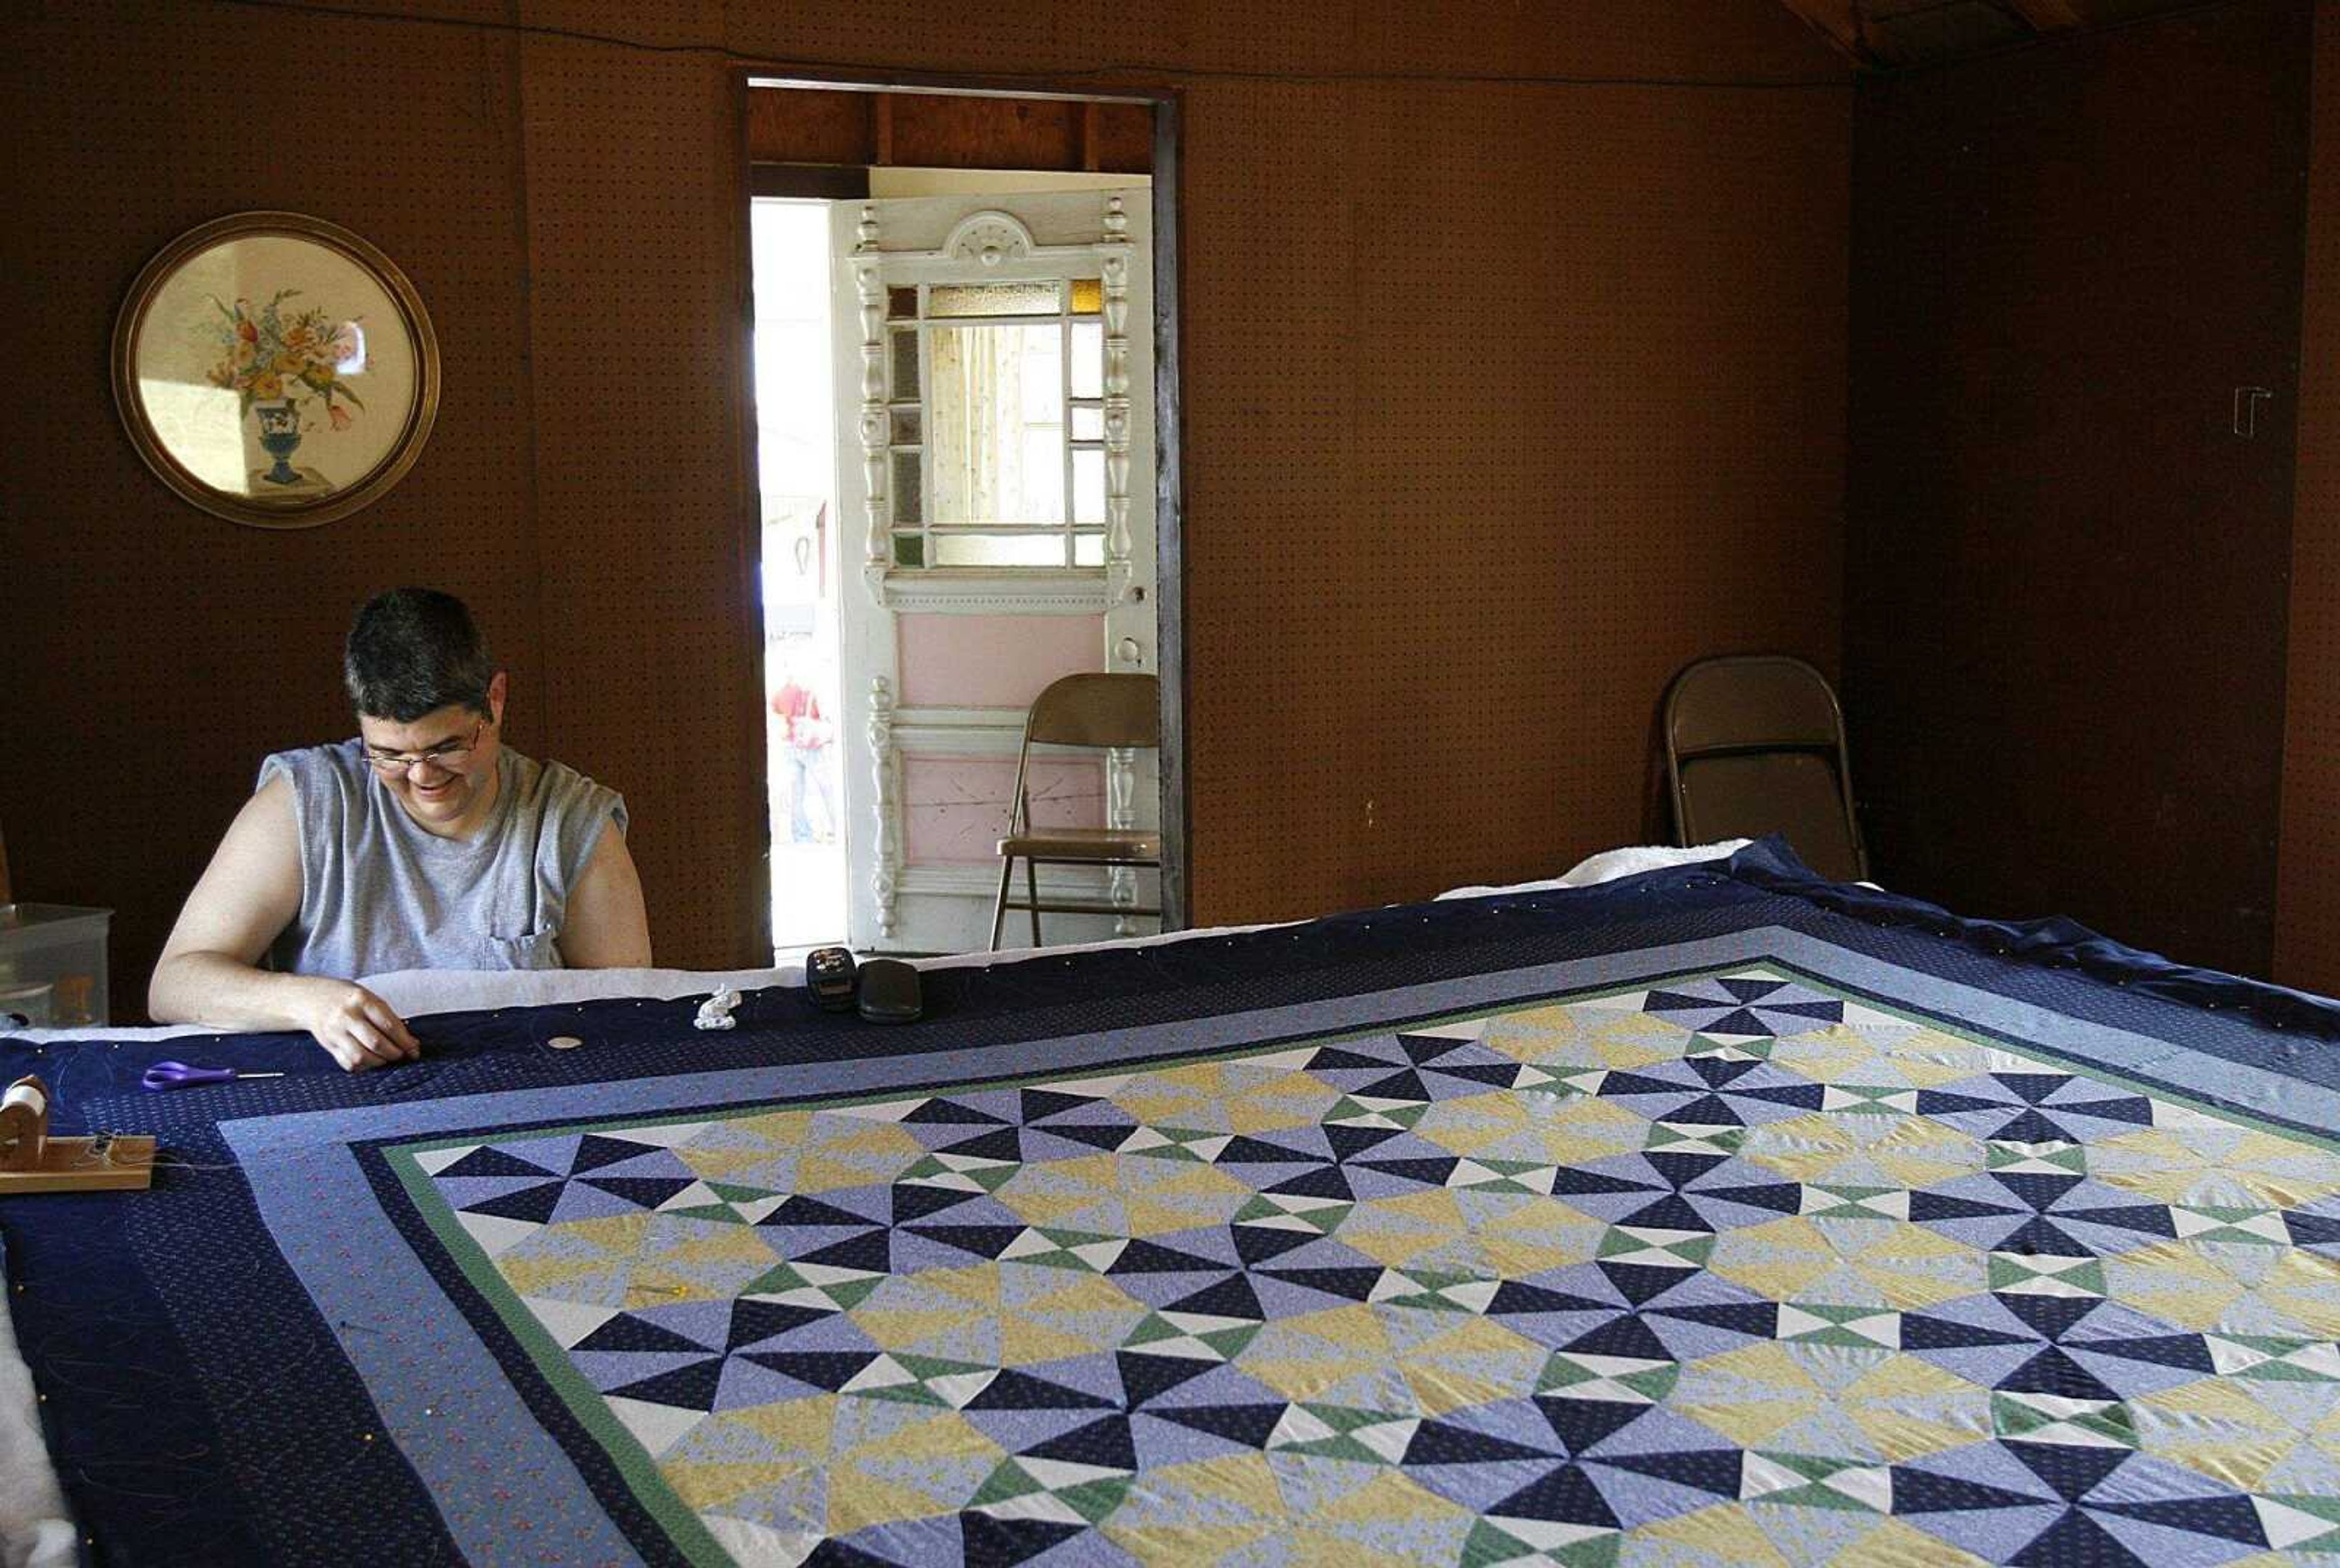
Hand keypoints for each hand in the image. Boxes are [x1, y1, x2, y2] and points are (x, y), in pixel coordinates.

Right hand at [296, 979, 420, 1071]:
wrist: (313, 999)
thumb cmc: (349, 999)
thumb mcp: (370, 999)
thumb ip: (388, 1018)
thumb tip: (410, 1043)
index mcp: (362, 1000)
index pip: (389, 1025)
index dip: (405, 1041)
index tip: (414, 1049)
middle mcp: (347, 1016)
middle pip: (376, 1043)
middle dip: (395, 1053)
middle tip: (402, 1055)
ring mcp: (335, 1032)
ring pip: (361, 1057)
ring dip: (379, 1062)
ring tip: (386, 1058)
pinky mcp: (328, 1045)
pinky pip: (348, 1063)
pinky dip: (363, 1066)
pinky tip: (370, 1060)